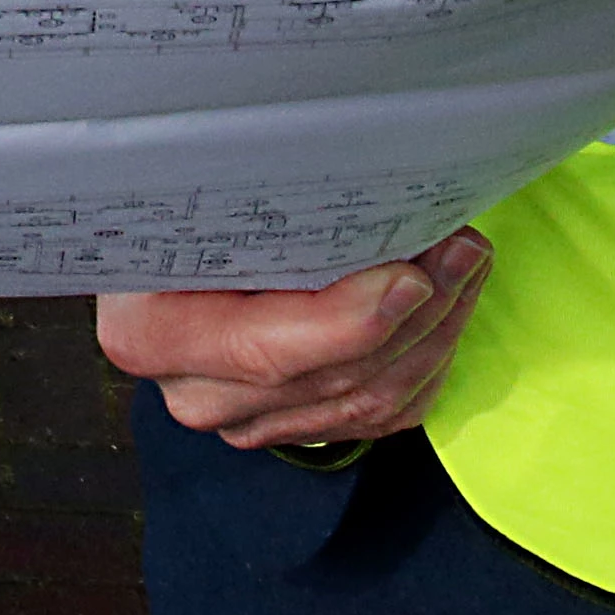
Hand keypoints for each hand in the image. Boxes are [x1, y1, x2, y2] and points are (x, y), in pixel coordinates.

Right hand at [93, 232, 489, 447]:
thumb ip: (257, 208)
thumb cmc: (169, 209)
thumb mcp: (189, 197)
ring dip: (432, 335)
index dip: (349, 323)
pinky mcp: (287, 427)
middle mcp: (196, 393)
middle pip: (332, 378)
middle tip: (462, 249)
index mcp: (151, 335)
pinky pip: (376, 417)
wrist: (150, 247)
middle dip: (416, 314)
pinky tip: (445, 313)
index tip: (412, 278)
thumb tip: (363, 186)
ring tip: (464, 267)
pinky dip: (422, 367)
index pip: (265, 347)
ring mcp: (243, 421)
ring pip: (366, 402)